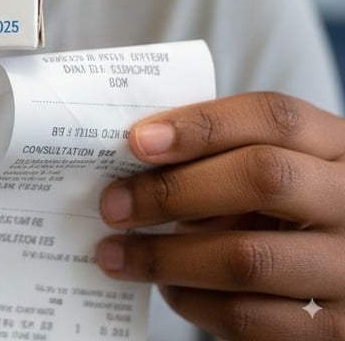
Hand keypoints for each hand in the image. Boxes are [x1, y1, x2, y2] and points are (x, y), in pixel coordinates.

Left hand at [95, 92, 344, 338]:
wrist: (342, 270)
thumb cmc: (287, 207)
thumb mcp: (274, 165)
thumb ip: (220, 155)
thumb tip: (133, 159)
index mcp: (336, 145)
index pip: (273, 116)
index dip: (202, 124)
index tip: (137, 141)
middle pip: (263, 178)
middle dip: (174, 190)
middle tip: (113, 204)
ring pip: (249, 257)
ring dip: (166, 256)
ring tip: (116, 252)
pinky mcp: (335, 332)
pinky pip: (251, 318)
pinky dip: (193, 301)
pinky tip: (165, 287)